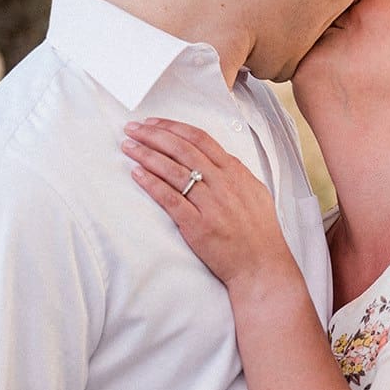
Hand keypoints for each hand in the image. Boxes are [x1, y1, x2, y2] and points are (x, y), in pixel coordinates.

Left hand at [122, 117, 295, 292]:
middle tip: (132, 129)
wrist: (261, 265)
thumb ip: (236, 173)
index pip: (200, 139)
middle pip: (181, 149)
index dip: (173, 128)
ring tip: (129, 147)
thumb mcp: (255, 192)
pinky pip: (170, 199)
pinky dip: (151, 184)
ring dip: (146, 155)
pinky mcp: (197, 225)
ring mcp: (210, 204)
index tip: (154, 124)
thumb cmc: (260, 232)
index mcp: (235, 173)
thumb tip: (221, 158)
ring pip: (172, 170)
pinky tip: (137, 174)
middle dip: (153, 135)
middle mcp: (222, 184)